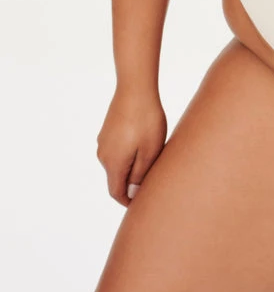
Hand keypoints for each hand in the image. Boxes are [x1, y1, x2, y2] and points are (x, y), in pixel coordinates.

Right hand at [95, 86, 167, 206]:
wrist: (135, 88)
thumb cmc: (146, 120)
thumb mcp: (149, 151)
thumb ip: (140, 175)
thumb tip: (132, 193)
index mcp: (113, 163)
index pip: (116, 192)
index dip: (128, 201)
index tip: (142, 204)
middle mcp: (103, 154)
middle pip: (116, 178)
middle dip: (131, 185)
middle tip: (151, 184)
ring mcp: (104, 140)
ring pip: (117, 163)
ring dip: (130, 167)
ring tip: (151, 162)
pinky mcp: (108, 129)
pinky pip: (117, 149)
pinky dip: (128, 154)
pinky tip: (144, 145)